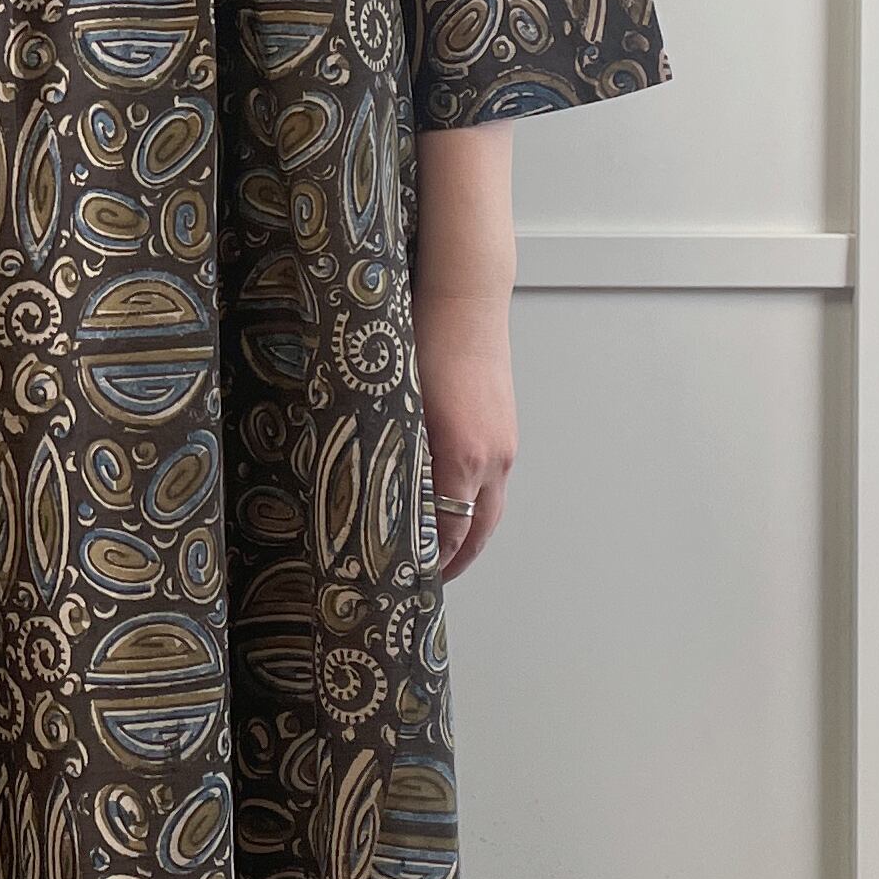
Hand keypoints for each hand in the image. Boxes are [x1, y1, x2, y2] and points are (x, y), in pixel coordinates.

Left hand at [411, 283, 516, 579]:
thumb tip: (374, 494)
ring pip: (490, 504)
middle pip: (479, 529)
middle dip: (457, 559)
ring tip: (440, 550)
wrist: (464, 297)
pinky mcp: (504, 427)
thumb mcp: (398, 405)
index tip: (410, 580)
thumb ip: (395, 455)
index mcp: (463, 456)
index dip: (433, 561)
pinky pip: (493, 478)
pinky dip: (476, 501)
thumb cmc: (424, 342)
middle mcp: (492, 456)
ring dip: (468, 531)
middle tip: (429, 581)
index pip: (452, 531)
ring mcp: (504, 443)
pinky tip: (453, 500)